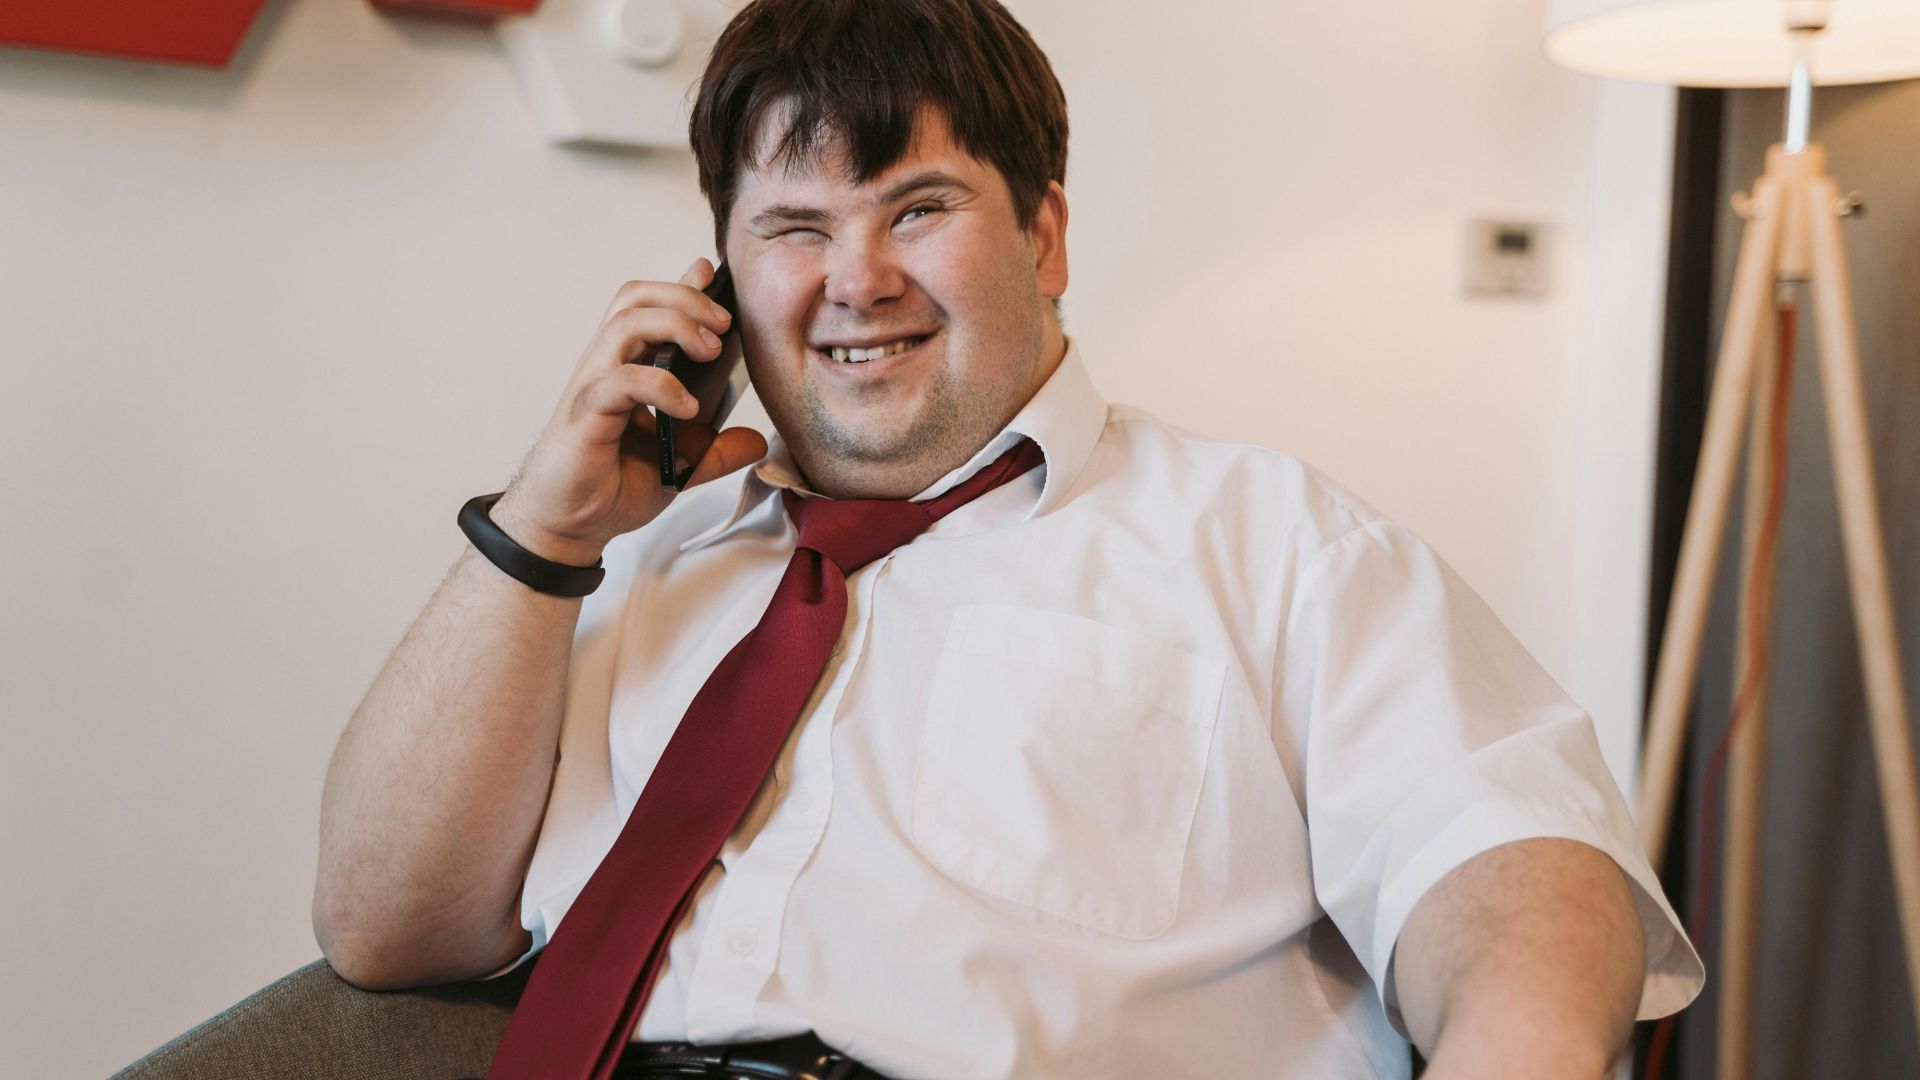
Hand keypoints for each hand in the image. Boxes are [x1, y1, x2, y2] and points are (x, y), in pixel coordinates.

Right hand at [489, 258, 768, 565]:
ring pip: (626, 324)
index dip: (681, 284)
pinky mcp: (586, 415)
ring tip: (711, 352)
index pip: (649, 307)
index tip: (713, 274)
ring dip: (675, 325)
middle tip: (724, 324)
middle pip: (636, 298)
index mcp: (627, 367)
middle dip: (685, 297)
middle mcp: (607, 366)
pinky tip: (687, 409)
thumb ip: (715, 450)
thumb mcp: (680, 467)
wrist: (569, 525)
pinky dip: (659, 386)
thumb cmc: (611, 486)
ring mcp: (593, 386)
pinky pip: (619, 382)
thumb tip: (757, 441)